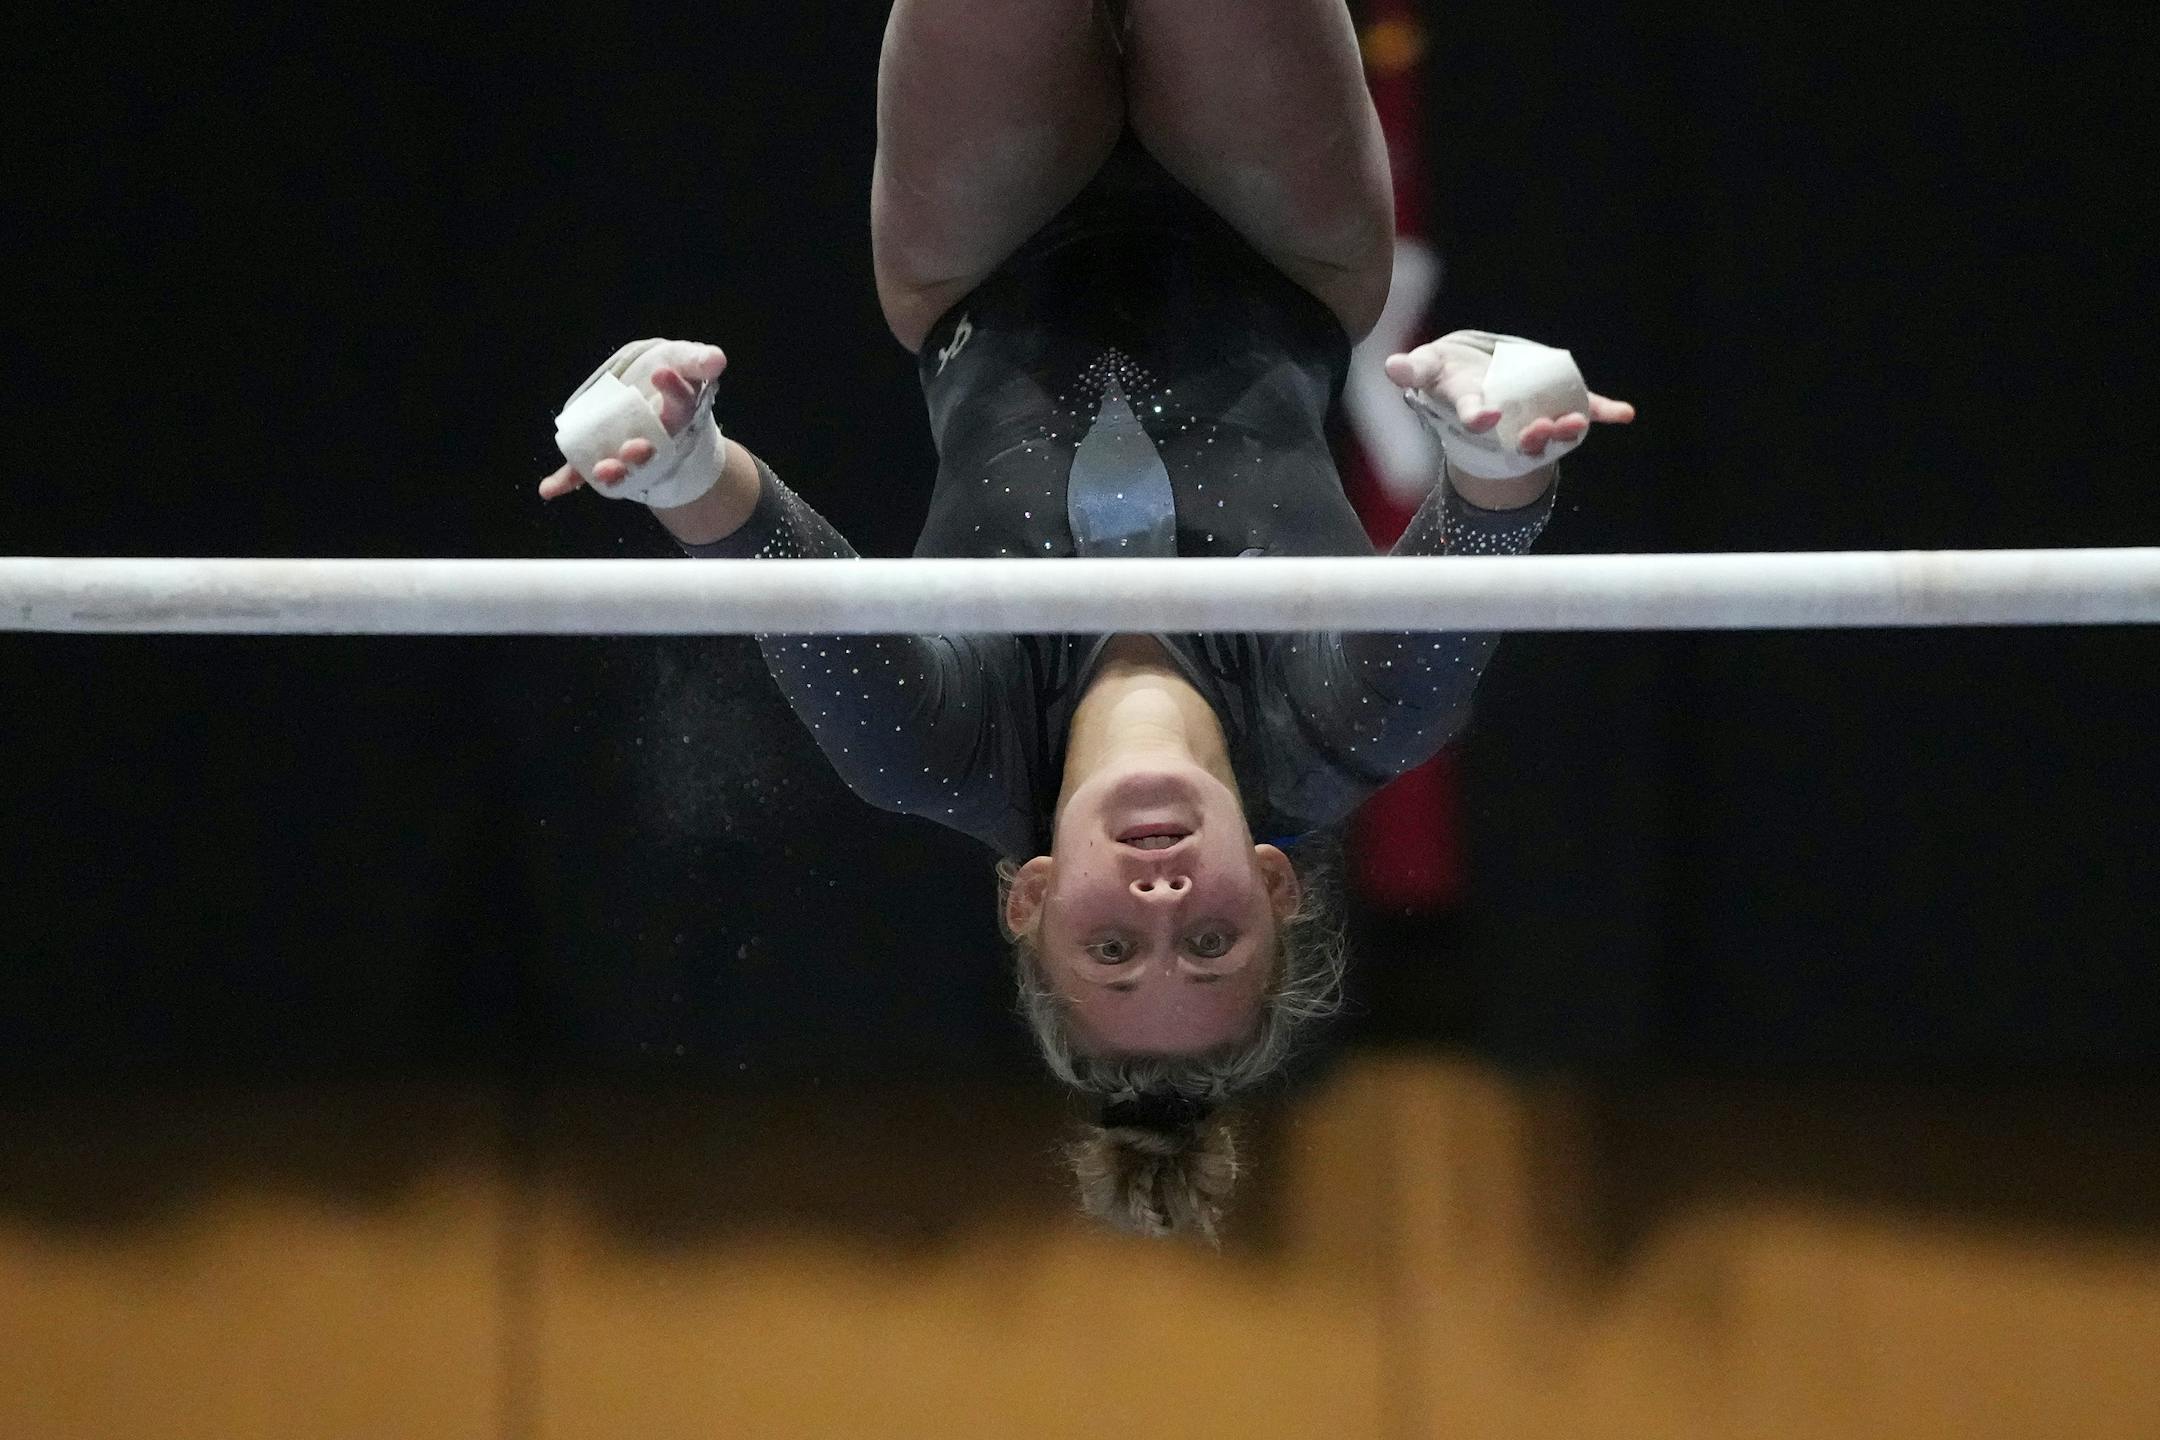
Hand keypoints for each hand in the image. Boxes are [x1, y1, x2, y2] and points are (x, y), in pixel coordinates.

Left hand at [537, 341, 728, 499]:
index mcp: (677, 414)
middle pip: (651, 451)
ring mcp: (625, 449)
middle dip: (642, 453)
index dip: (673, 391)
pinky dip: (566, 481)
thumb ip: (697, 360)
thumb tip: (717, 360)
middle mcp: (654, 439)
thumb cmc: (668, 375)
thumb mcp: (682, 359)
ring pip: (621, 467)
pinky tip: (550, 489)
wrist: (649, 391)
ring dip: (613, 472)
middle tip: (633, 448)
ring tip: (602, 471)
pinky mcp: (600, 453)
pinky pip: (582, 471)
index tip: (660, 373)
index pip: (680, 404)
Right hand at [1384, 330, 1633, 466]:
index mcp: (1473, 407)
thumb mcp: (1428, 365)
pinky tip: (1623, 413)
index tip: (1486, 416)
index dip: (1479, 418)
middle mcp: (1506, 420)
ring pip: (1552, 427)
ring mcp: (1532, 412)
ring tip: (1577, 422)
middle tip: (1540, 430)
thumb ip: (1413, 367)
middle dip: (1532, 436)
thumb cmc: (1447, 370)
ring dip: (1565, 428)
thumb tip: (1391, 366)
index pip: (1474, 415)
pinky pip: (1585, 407)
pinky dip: (1604, 411)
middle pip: (1519, 435)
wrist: (1475, 369)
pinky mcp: (1556, 400)